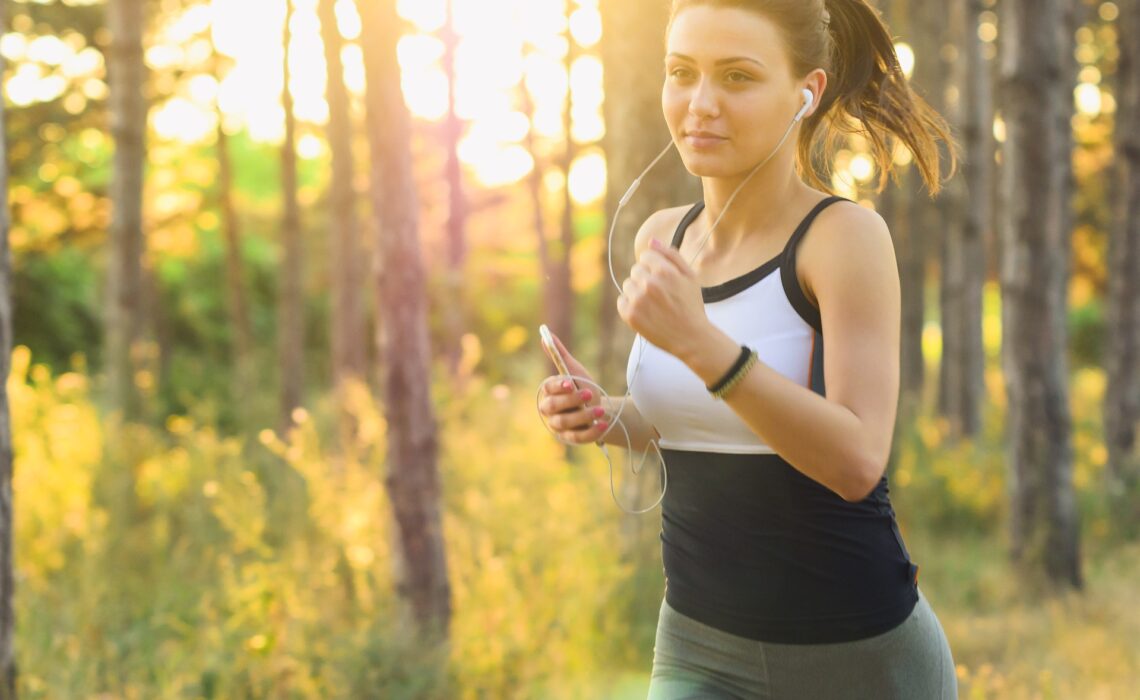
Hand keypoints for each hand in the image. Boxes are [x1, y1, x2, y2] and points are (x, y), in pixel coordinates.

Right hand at [537, 331, 609, 443]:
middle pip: (553, 407)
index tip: (570, 382)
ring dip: (583, 416)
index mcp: (549, 392)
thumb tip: (545, 333)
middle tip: (589, 393)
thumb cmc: (583, 388)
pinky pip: (578, 437)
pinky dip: (591, 432)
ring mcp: (559, 426)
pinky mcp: (571, 439)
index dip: (558, 386)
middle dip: (571, 400)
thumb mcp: (575, 371)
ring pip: (565, 422)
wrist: (599, 409)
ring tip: (600, 410)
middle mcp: (550, 411)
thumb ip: (560, 355)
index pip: (548, 389)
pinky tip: (603, 424)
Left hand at [616, 238, 710, 358]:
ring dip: (637, 292)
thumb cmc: (691, 306)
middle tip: (660, 295)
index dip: (654, 267)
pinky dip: (630, 305)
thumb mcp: (690, 277)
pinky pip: (621, 301)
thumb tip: (651, 241)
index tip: (663, 279)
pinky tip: (646, 312)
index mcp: (664, 271)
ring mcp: (638, 300)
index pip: (645, 256)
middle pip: (636, 270)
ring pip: (628, 285)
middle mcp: (649, 283)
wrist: (691, 337)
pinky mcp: (630, 315)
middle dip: (646, 279)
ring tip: (654, 304)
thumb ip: (671, 255)